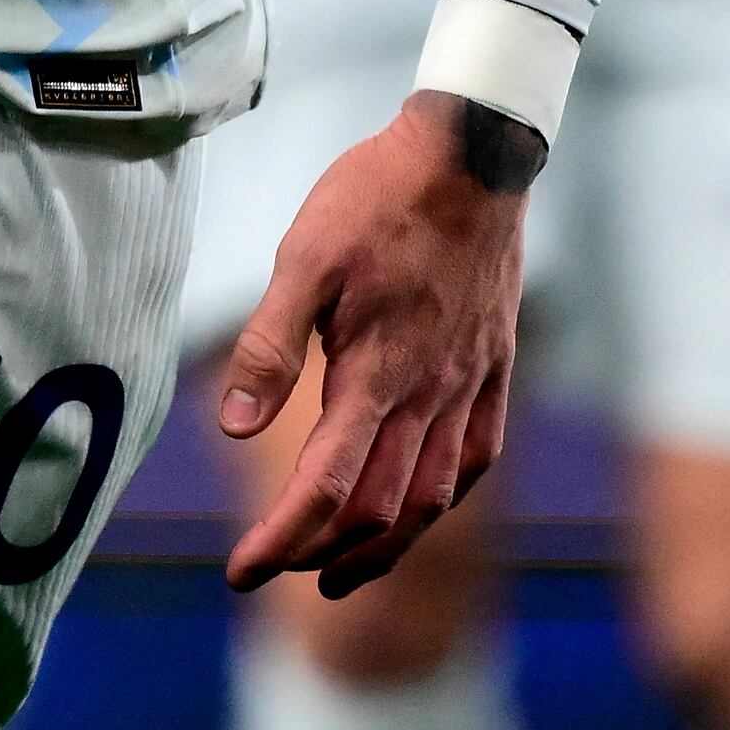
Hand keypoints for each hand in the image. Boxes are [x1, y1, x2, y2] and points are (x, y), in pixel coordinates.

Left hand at [214, 93, 525, 596]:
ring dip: (385, 546)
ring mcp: (469, 386)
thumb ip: (269, 345)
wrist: (471, 157)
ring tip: (340, 570)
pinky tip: (419, 506)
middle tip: (275, 567)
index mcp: (376, 375)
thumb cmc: (376, 200)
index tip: (240, 572)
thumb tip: (234, 424)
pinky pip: (476, 459)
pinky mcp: (495, 369)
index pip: (327, 489)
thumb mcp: (303, 258)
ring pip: (431, 498)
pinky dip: (442, 498)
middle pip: (380, 510)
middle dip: (322, 553)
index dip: (282, 540)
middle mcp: (430, 395)